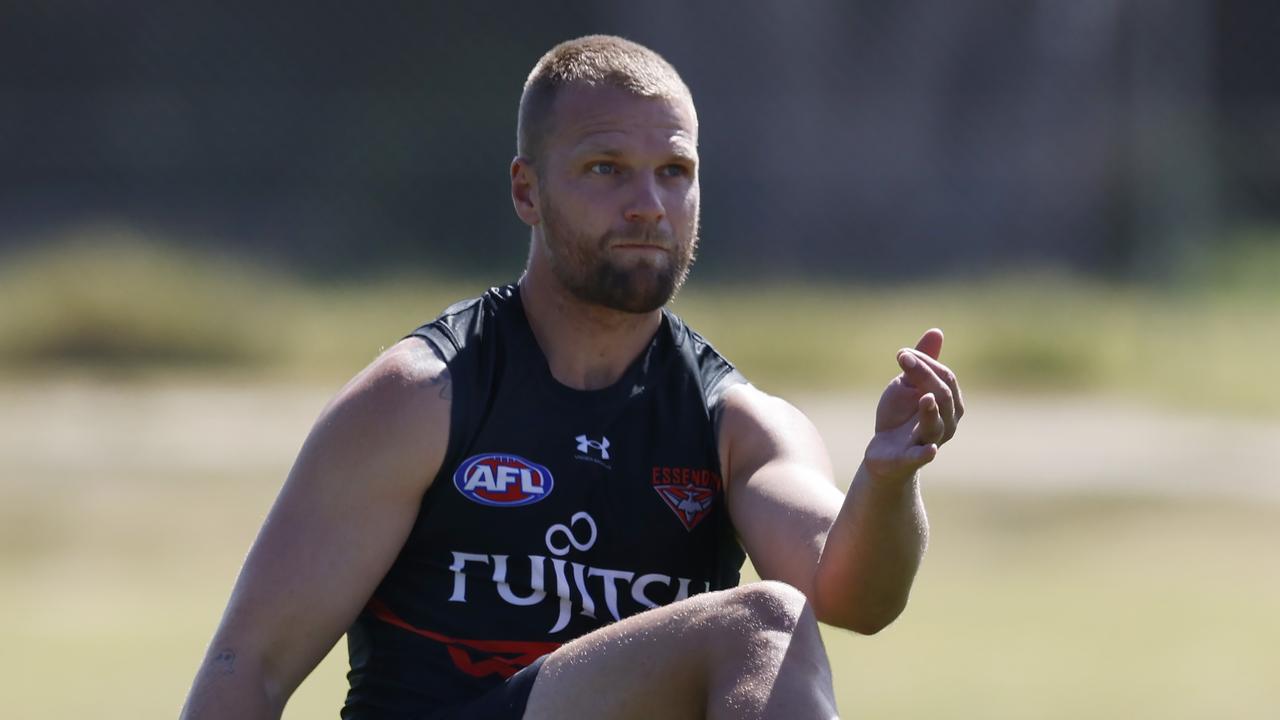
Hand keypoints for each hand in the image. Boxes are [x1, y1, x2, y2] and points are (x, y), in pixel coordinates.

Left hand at [864, 328, 964, 483]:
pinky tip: (930, 450)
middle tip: (904, 360)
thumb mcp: (908, 385)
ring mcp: (930, 441)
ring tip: (925, 398)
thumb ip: (923, 363)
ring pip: (936, 426)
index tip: (902, 354)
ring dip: (931, 412)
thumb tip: (936, 331)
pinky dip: (925, 453)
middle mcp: (947, 423)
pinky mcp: (910, 459)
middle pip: (942, 396)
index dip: (926, 363)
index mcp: (949, 403)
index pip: (945, 378)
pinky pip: (922, 456)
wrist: (883, 451)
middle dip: (925, 376)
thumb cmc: (900, 416)